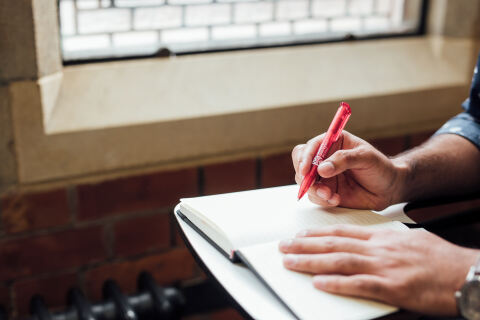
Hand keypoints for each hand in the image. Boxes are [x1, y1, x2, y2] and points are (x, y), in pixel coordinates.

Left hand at [279, 225, 478, 315]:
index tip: (300, 233)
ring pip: (340, 261)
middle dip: (305, 244)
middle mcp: (379, 248)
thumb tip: (369, 245)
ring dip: (311, 261)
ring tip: (290, 261)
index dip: (318, 233)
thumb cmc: (442, 259)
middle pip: (334, 244)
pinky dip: (336, 284)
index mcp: (383, 237)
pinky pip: (359, 284)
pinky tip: (319, 283)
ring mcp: (384, 266)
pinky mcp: (392, 287)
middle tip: (284, 245)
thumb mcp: (410, 240)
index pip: (343, 232)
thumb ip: (386, 242)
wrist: (467, 272)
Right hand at [292, 131, 406, 209]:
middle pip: (301, 164)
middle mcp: (325, 158)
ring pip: (305, 183)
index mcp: (333, 143)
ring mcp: (324, 176)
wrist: (390, 189)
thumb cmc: (381, 168)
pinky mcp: (326, 192)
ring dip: (315, 191)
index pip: (310, 146)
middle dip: (304, 176)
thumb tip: (322, 169)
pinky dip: (322, 200)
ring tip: (331, 195)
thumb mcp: (366, 158)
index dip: (305, 157)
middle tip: (313, 185)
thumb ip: (344, 160)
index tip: (306, 169)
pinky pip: (314, 197)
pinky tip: (336, 199)